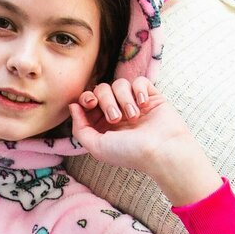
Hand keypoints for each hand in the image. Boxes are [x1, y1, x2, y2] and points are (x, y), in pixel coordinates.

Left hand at [69, 79, 220, 199]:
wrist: (162, 151)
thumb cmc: (130, 152)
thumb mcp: (96, 146)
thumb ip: (80, 128)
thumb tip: (72, 106)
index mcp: (103, 124)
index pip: (88, 100)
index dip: (87, 98)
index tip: (91, 104)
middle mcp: (118, 112)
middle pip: (102, 89)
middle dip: (106, 101)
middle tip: (116, 118)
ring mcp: (135, 103)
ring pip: (120, 83)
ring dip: (124, 100)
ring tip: (134, 117)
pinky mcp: (151, 96)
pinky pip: (139, 81)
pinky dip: (139, 91)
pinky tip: (145, 105)